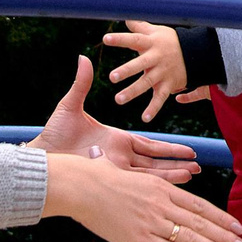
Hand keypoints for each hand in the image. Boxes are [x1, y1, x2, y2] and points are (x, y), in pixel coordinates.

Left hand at [30, 58, 201, 180]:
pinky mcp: (111, 179)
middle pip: (155, 162)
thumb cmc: (53, 133)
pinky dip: (158, 182)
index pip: (148, 145)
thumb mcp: (70, 106)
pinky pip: (139, 182)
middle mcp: (119, 157)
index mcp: (115, 141)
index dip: (168, 148)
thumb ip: (81, 84)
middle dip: (177, 163)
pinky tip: (175, 183)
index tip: (188, 149)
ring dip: (173, 174)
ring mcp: (116, 170)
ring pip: (151, 174)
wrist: (42, 155)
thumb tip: (83, 58)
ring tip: (195, 174)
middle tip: (199, 166)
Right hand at [41, 150, 241, 241]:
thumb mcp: (137, 178)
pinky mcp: (139, 238)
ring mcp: (151, 222)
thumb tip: (171, 203)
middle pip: (201, 222)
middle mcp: (162, 204)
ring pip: (191, 237)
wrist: (81, 186)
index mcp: (162, 188)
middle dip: (225, 235)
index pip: (200, 206)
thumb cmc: (103, 179)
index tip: (237, 226)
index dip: (221, 218)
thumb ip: (157, 192)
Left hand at [102, 19, 208, 121]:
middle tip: (112, 77)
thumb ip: (139, 26)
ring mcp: (162, 73)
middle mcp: (156, 58)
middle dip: (126, 70)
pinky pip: (160, 98)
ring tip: (119, 99)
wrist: (198, 53)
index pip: (133, 39)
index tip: (106, 38)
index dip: (120, 39)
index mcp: (150, 43)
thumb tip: (124, 16)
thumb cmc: (170, 40)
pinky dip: (153, 109)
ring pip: (147, 83)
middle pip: (139, 64)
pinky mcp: (168, 85)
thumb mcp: (156, 31)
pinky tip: (145, 118)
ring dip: (133, 91)